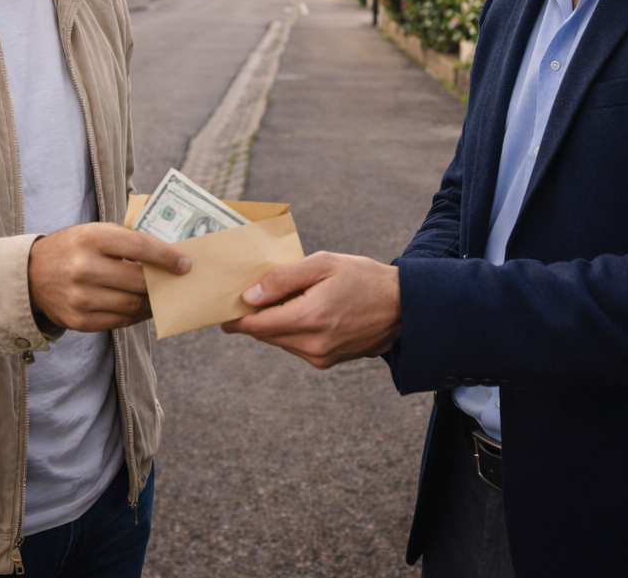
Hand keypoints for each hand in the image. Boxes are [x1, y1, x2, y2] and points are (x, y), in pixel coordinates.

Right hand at [28, 223, 189, 331]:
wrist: (31, 275)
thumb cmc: (73, 248)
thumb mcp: (94, 232)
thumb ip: (127, 240)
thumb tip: (169, 254)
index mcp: (91, 238)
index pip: (139, 247)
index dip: (166, 256)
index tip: (185, 263)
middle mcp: (84, 268)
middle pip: (138, 280)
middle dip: (163, 282)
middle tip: (178, 282)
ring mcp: (80, 297)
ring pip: (132, 304)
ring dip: (153, 302)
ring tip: (164, 296)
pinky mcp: (78, 321)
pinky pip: (119, 321)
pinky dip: (137, 315)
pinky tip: (145, 308)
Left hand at [220, 251, 400, 368]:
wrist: (403, 306)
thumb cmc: (362, 277)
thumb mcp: (323, 264)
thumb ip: (284, 278)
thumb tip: (250, 296)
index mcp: (310, 318)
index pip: (256, 325)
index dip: (235, 317)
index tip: (224, 305)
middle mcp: (313, 344)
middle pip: (264, 334)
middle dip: (252, 317)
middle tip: (245, 295)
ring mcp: (321, 357)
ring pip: (279, 341)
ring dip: (272, 322)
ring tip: (278, 297)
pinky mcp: (327, 361)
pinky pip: (295, 346)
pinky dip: (289, 329)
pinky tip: (299, 310)